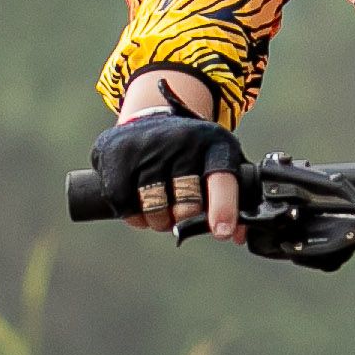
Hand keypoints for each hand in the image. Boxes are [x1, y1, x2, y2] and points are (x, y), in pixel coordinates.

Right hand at [96, 75, 244, 238]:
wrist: (152, 117)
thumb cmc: (193, 152)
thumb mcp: (222, 164)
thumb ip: (236, 199)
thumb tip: (236, 236)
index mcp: (216, 144)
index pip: (221, 179)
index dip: (222, 208)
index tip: (221, 231)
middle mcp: (183, 140)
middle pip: (185, 206)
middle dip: (183, 220)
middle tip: (179, 214)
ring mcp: (148, 144)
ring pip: (153, 209)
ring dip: (156, 219)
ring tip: (159, 207)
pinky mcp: (117, 151)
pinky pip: (123, 203)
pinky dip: (131, 213)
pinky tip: (137, 200)